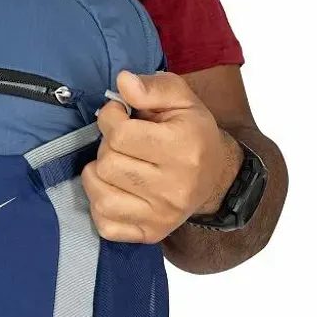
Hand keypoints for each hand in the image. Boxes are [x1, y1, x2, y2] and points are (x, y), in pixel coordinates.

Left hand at [80, 70, 243, 242]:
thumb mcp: (181, 99)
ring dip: (99, 174)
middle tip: (122, 142)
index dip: (110, 118)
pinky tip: (114, 189)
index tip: (118, 115)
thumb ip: (153, 86)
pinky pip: (105, 223)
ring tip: (116, 163)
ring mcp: (162, 215)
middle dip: (107, 146)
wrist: (216, 175)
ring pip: (101, 193)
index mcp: (184, 149)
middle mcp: (175, 188)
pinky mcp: (151, 233)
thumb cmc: (191, 132)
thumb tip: (123, 82)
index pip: (120, 135)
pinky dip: (100, 204)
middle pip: (108, 163)